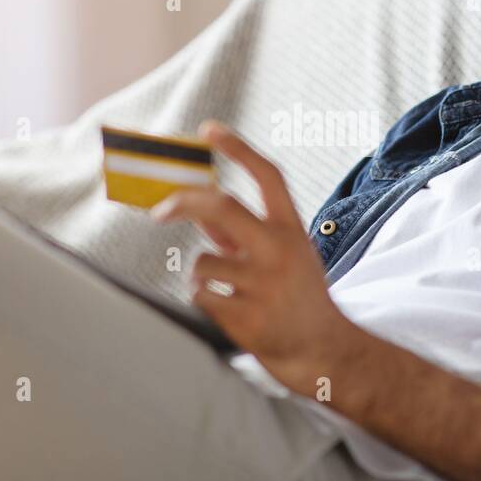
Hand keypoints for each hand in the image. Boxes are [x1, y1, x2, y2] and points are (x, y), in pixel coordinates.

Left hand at [149, 120, 351, 393]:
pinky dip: (205, 300)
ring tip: (226, 290)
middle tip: (157, 211)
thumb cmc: (298, 296)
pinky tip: (230, 310)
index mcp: (291, 229)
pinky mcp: (248, 317)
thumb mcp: (281, 255)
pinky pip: (201, 295)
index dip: (238, 148)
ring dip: (202, 274)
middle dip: (183, 203)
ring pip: (202, 261)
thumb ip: (241, 232)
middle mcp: (280, 251)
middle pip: (222, 206)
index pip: (267, 176)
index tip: (209, 130)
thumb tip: (197, 210)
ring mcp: (265, 285)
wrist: (322, 350)